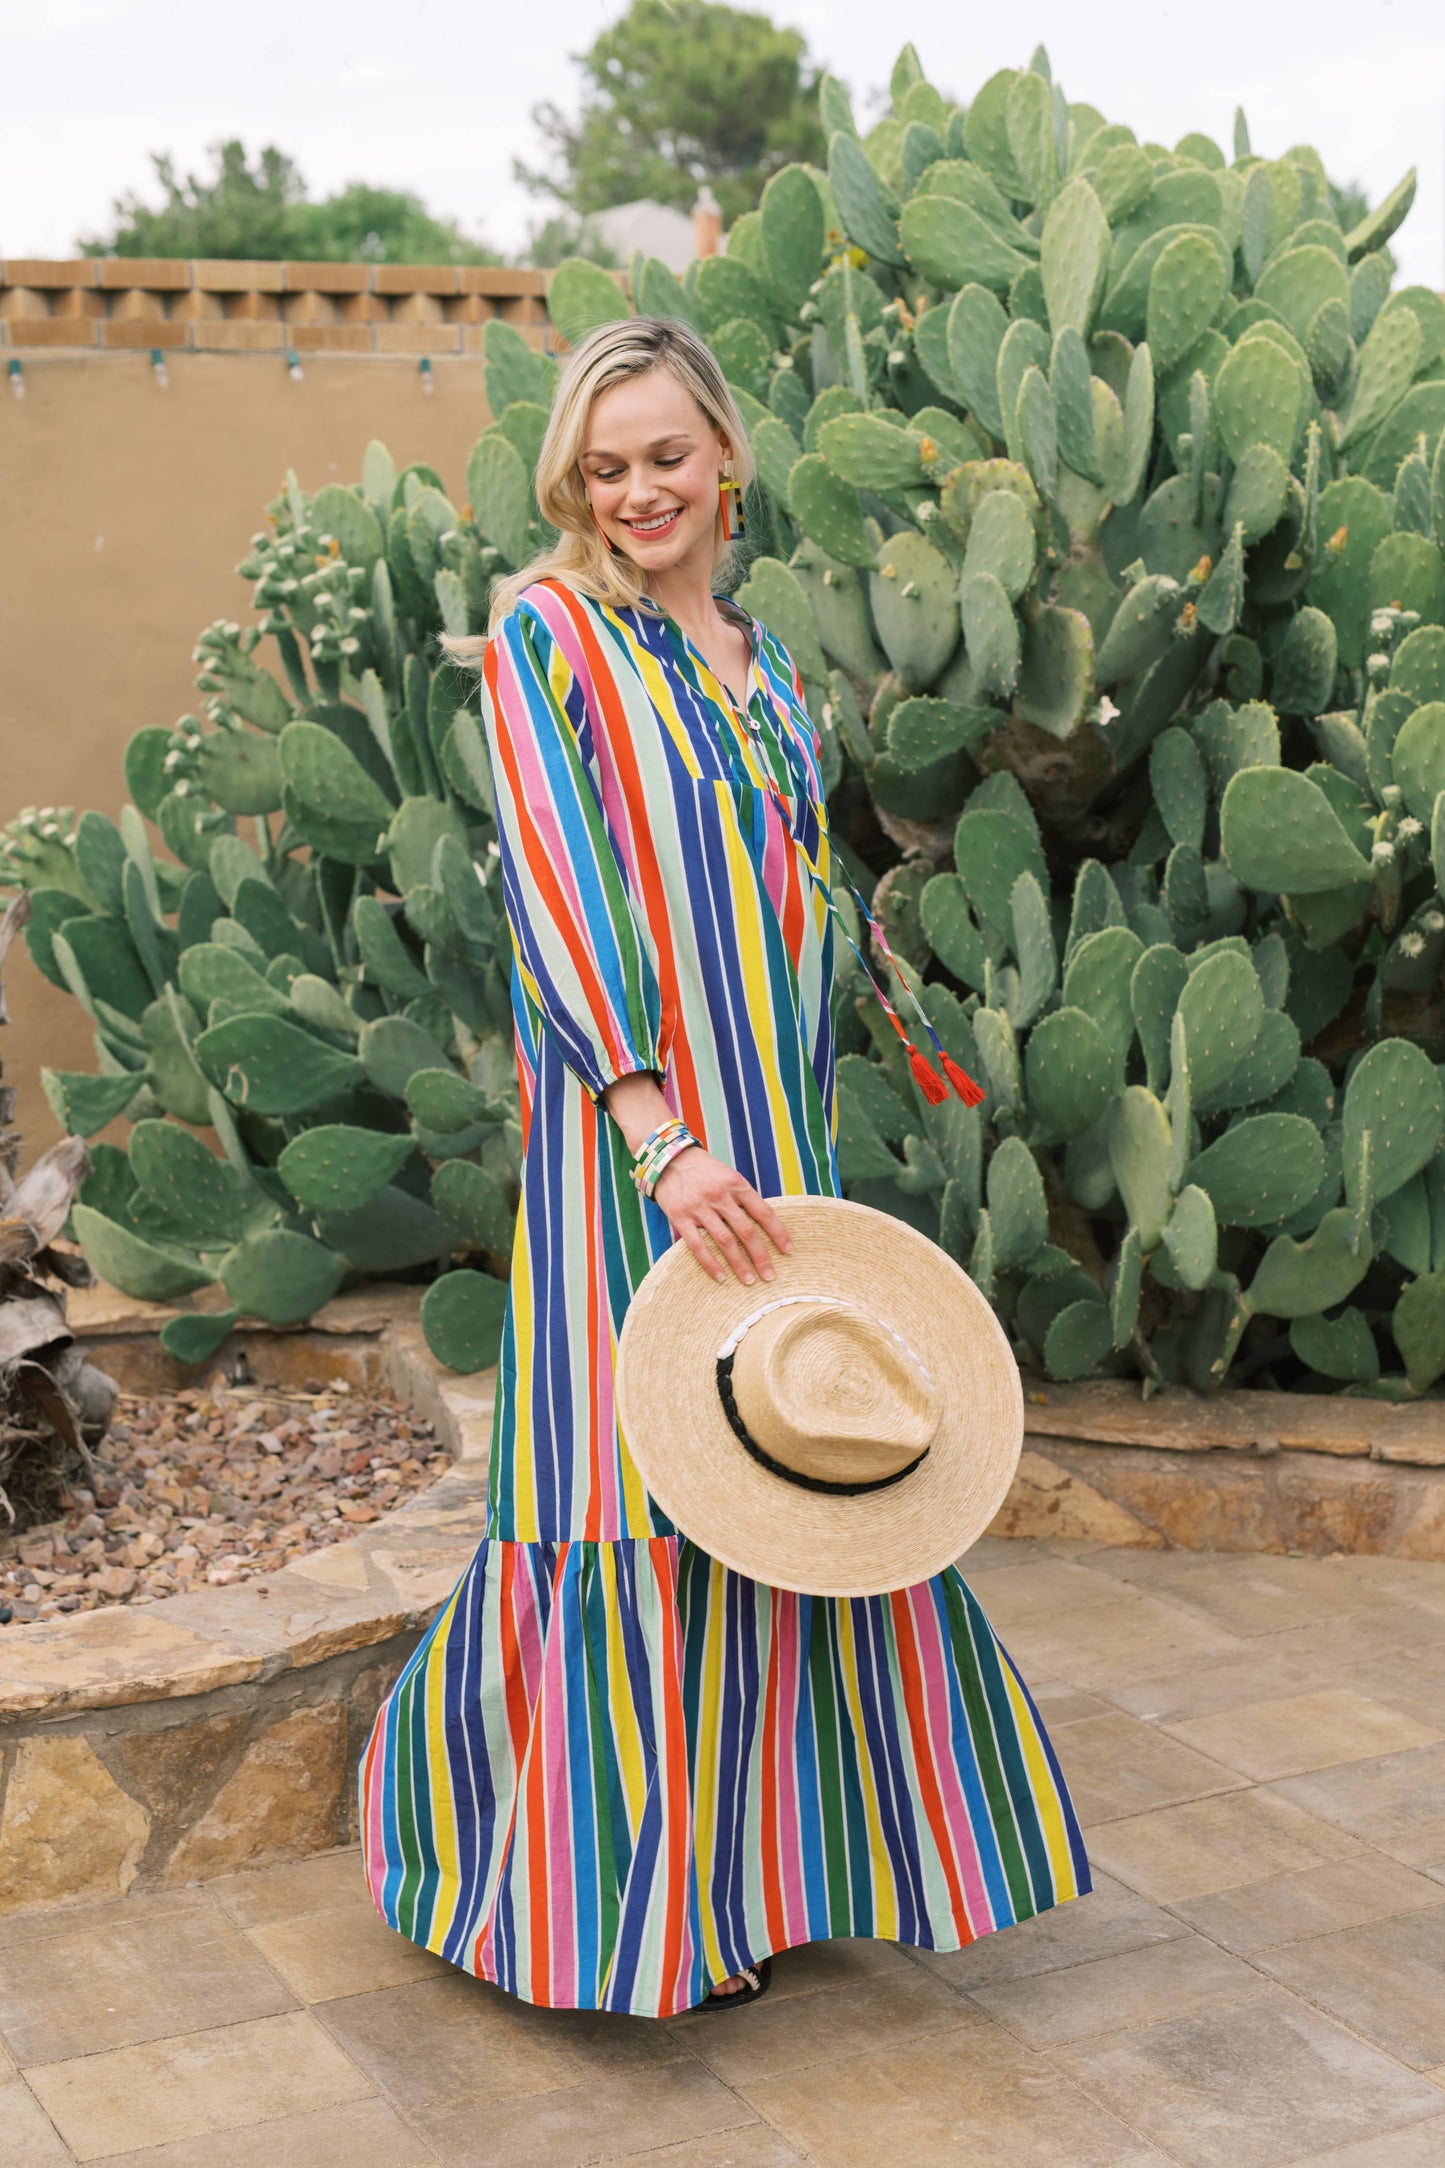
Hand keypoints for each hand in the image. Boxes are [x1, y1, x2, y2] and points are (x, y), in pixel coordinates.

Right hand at [651, 1146, 792, 1285]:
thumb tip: (762, 1224)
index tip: (788, 1251)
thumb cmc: (704, 1170)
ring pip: (725, 1241)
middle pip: (746, 1231)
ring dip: (739, 1263)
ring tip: (749, 1281)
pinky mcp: (680, 1217)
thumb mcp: (728, 1175)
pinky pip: (697, 1245)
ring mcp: (699, 1207)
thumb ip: (742, 1197)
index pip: (764, 1212)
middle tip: (769, 1276)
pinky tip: (720, 1276)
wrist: (667, 1158)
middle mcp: (720, 1195)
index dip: (778, 1233)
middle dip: (760, 1256)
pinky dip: (710, 1263)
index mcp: (736, 1184)